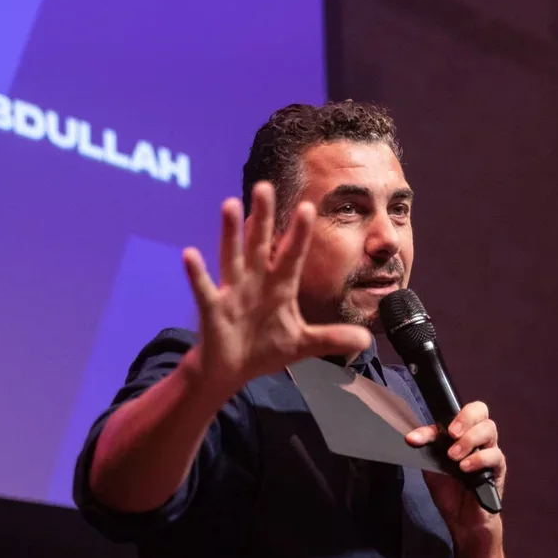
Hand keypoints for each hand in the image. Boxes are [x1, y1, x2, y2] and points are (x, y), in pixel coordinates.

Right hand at [182, 182, 370, 395]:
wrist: (232, 370)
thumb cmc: (265, 349)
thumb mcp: (303, 344)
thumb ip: (332, 338)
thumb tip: (366, 340)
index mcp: (279, 287)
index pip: (292, 255)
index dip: (299, 234)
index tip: (308, 207)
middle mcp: (255, 282)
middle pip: (260, 244)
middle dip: (263, 217)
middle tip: (264, 186)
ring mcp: (232, 293)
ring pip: (232, 257)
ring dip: (231, 232)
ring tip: (230, 204)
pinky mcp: (213, 309)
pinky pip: (204, 289)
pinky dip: (197, 273)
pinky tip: (190, 254)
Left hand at [405, 401, 505, 546]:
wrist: (462, 519)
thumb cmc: (449, 491)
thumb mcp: (432, 468)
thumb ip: (427, 450)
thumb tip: (413, 437)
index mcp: (460, 434)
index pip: (450, 417)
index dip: (431, 426)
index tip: (415, 439)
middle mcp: (477, 438)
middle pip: (480, 410)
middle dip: (465, 417)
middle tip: (451, 433)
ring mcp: (489, 450)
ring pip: (489, 428)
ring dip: (470, 439)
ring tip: (454, 456)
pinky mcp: (498, 468)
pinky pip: (495, 455)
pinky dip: (479, 459)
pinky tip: (465, 468)